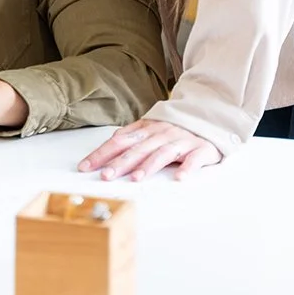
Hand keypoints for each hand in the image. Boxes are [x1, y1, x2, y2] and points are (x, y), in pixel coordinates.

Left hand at [77, 119, 220, 180]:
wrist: (208, 116)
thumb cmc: (175, 127)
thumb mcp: (150, 127)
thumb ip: (132, 136)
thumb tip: (110, 142)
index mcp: (146, 129)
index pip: (119, 141)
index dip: (102, 153)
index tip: (85, 166)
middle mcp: (161, 134)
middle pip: (138, 149)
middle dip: (120, 162)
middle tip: (106, 175)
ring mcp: (181, 141)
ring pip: (162, 153)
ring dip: (149, 166)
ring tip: (136, 178)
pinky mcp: (201, 149)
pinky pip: (194, 159)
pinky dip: (188, 168)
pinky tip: (180, 178)